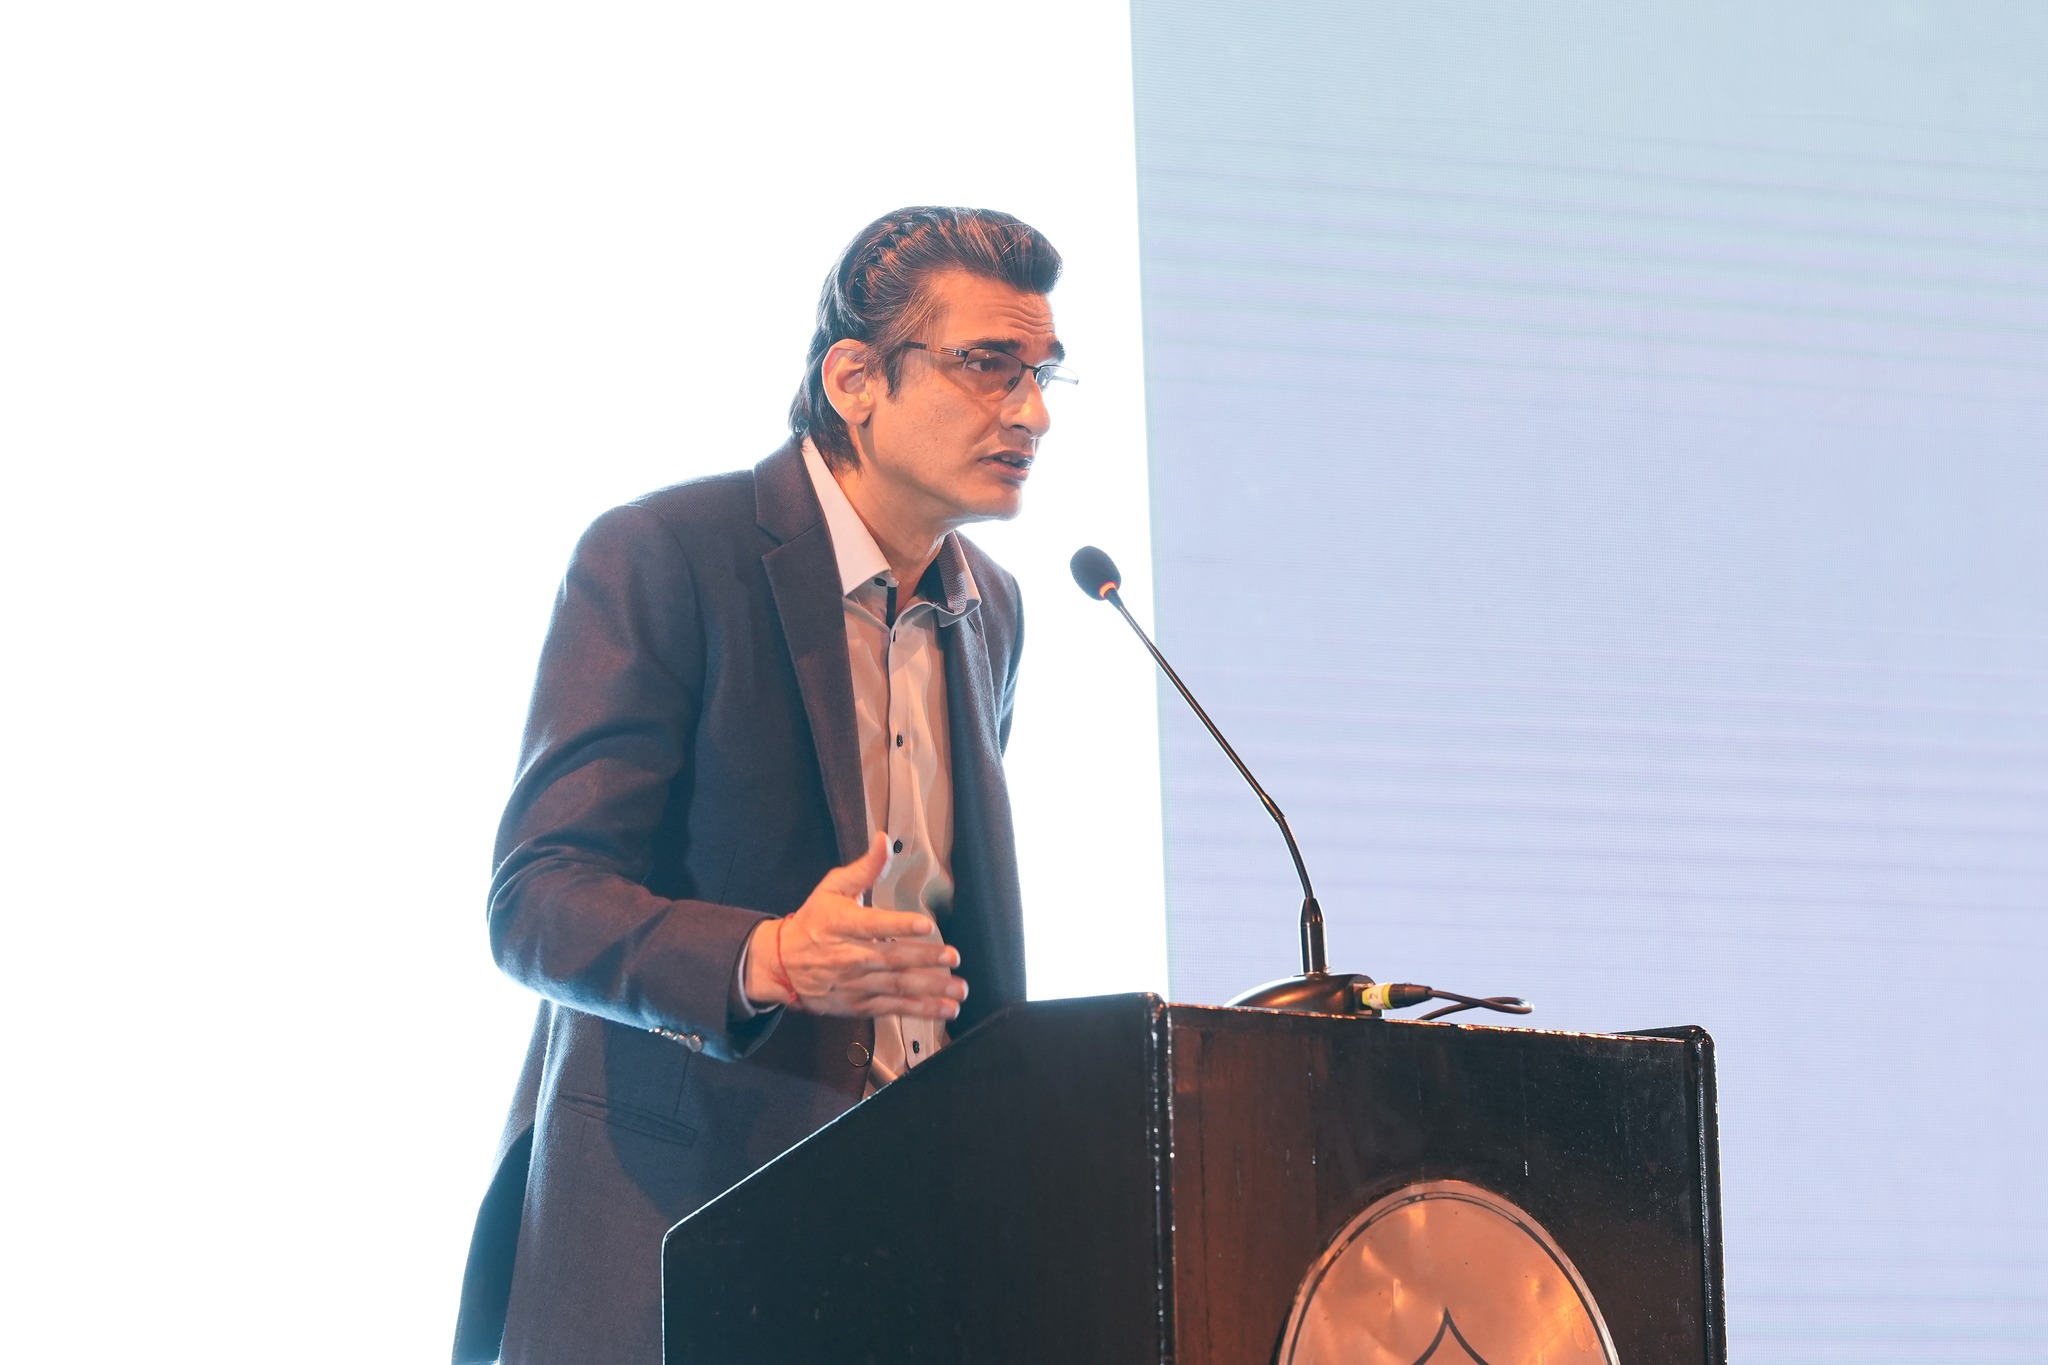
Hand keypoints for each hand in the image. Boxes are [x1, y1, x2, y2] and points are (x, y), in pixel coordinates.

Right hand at [742, 832, 966, 1018]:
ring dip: (931, 989)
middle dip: (925, 958)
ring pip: (897, 986)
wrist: (782, 964)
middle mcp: (849, 956)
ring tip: (958, 989)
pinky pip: (893, 1008)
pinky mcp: (859, 1004)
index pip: (873, 925)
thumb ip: (864, 868)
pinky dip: (920, 1009)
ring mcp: (855, 984)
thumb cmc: (812, 922)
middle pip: (891, 958)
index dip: (900, 925)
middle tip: (952, 957)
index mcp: (842, 925)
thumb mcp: (832, 889)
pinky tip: (944, 1009)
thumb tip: (883, 840)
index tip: (925, 925)